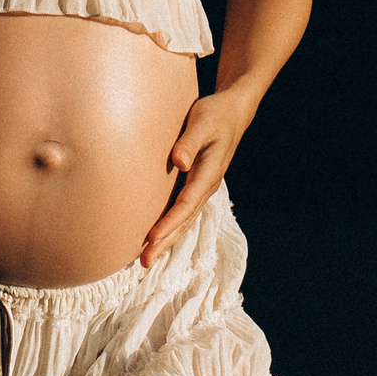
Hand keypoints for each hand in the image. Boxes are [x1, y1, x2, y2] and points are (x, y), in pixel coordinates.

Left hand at [139, 84, 253, 268]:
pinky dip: (170, 226)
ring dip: (167, 240)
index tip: (152, 238)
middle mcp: (206, 186)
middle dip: (164, 242)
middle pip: (184, 220)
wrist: (232, 112)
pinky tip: (157, 237)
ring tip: (147, 259)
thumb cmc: (214, 114)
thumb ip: (189, 141)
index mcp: (208, 173)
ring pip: (183, 220)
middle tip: (144, 263)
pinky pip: (182, 211)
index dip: (169, 223)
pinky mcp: (196, 184)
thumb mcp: (202, 122)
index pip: (185, 205)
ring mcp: (202, 187)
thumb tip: (178, 162)